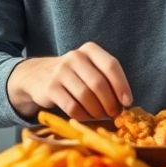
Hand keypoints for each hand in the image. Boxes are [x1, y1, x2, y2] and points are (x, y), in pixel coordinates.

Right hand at [7, 42, 133, 120]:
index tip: (127, 101)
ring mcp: (61, 71)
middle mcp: (75, 57)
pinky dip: (83, 115)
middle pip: (98, 83)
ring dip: (97, 111)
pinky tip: (86, 116)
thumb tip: (124, 103)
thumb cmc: (74, 75)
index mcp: (90, 50)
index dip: (122, 85)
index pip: (111, 65)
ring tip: (100, 116)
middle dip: (110, 103)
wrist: (37, 75)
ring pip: (85, 96)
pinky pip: (72, 107)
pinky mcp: (50, 88)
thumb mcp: (89, 68)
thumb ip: (106, 80)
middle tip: (114, 114)